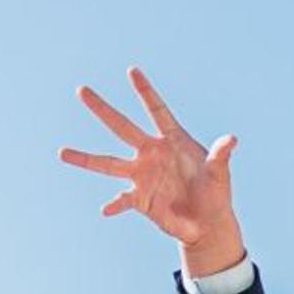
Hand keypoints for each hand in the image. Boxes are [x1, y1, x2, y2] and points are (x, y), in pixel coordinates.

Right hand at [60, 68, 244, 274]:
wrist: (206, 223)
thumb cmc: (215, 193)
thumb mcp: (220, 175)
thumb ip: (221, 156)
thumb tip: (232, 140)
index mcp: (172, 140)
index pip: (156, 111)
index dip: (145, 92)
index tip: (132, 70)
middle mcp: (151, 153)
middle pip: (122, 127)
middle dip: (102, 109)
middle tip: (81, 90)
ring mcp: (142, 175)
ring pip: (108, 163)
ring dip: (86, 159)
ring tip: (62, 152)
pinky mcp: (139, 199)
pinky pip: (121, 200)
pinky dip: (114, 205)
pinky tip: (105, 210)